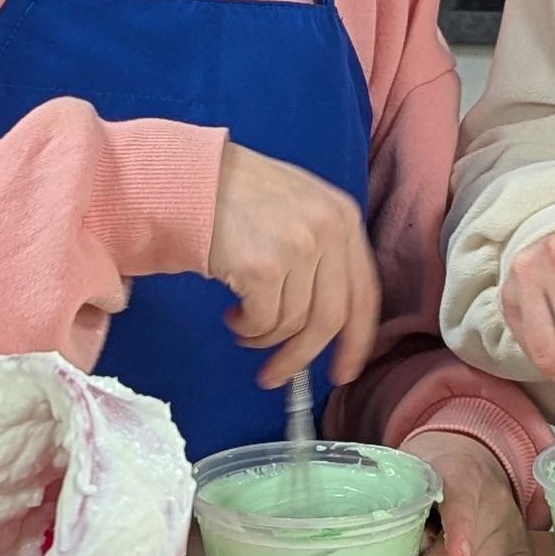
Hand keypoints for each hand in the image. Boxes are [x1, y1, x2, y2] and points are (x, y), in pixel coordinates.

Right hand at [208, 142, 381, 389]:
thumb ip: (325, 252)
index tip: (344, 371)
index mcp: (344, 218)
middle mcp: (329, 231)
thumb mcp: (300, 208)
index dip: (357, 341)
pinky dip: (247, 328)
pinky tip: (232, 314)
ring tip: (243, 325)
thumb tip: (330, 322)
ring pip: (292, 324)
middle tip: (280, 378)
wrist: (189, 177)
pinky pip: (262, 322)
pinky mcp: (263, 266)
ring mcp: (298, 248)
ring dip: (263, 337)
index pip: (365, 294)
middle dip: (302, 357)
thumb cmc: (238, 196)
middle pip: (330, 319)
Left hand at [390, 432, 532, 555]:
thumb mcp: (415, 470)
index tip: (456, 555)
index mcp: (464, 473)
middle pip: (466, 546)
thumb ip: (404, 497)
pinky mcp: (519, 549)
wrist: (472, 459)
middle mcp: (494, 501)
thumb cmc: (434, 469)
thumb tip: (383, 540)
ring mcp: (509, 527)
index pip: (463, 500)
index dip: (460, 528)